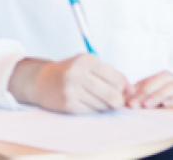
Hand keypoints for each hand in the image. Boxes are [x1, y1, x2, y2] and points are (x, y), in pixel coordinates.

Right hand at [10, 55, 129, 113]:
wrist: (41, 81)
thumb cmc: (70, 72)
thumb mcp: (88, 64)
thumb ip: (109, 74)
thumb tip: (132, 90)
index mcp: (86, 60)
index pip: (116, 78)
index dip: (125, 88)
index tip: (126, 92)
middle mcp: (78, 73)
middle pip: (112, 94)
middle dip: (118, 101)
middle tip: (116, 101)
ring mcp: (72, 89)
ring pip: (103, 105)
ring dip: (105, 106)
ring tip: (98, 99)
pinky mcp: (68, 104)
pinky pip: (91, 111)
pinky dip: (94, 109)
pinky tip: (88, 103)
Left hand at [125, 71, 172, 109]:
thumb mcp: (158, 98)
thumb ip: (144, 96)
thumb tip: (125, 99)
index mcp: (164, 77)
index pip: (148, 81)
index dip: (136, 91)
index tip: (127, 102)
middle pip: (158, 82)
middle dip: (145, 93)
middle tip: (134, 104)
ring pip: (170, 88)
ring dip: (158, 96)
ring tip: (147, 105)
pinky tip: (165, 105)